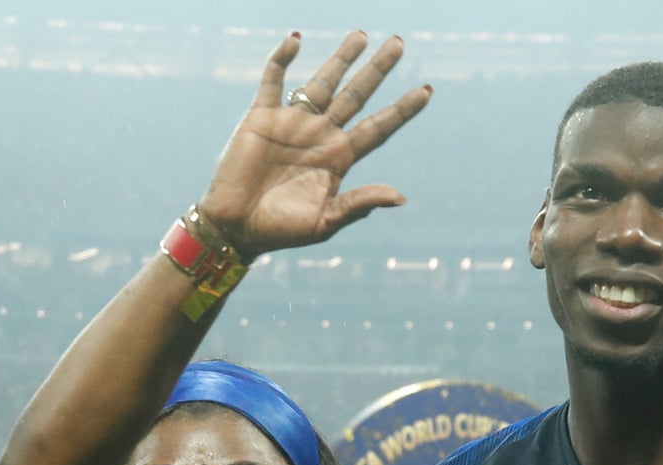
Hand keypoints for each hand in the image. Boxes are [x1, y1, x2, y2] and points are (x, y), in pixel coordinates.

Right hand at [194, 31, 431, 255]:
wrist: (235, 227)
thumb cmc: (281, 231)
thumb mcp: (325, 221)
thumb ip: (359, 204)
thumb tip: (400, 197)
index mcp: (340, 158)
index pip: (378, 127)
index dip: (402, 109)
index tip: (427, 90)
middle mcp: (321, 135)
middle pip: (357, 94)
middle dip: (377, 70)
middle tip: (398, 43)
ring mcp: (293, 123)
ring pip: (323, 82)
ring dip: (341, 58)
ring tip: (360, 35)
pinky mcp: (262, 117)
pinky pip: (273, 80)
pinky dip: (281, 59)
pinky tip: (296, 40)